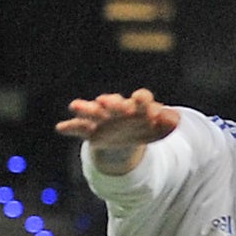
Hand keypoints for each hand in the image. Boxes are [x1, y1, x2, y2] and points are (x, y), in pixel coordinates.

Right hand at [56, 90, 179, 154]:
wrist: (129, 135)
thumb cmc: (147, 128)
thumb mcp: (161, 129)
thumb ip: (168, 123)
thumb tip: (176, 118)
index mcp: (138, 106)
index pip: (142, 99)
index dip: (144, 103)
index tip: (147, 108)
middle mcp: (119, 108)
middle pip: (115, 103)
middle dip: (112, 103)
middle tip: (107, 102)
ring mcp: (104, 118)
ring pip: (93, 111)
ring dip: (85, 108)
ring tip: (75, 106)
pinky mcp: (92, 130)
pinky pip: (79, 127)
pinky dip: (70, 127)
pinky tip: (60, 128)